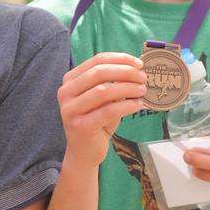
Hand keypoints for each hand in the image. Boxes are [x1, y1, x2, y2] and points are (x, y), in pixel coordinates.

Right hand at [57, 53, 146, 168]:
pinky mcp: (80, 126)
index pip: (96, 60)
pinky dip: (126, 106)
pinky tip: (138, 105)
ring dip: (127, 88)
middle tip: (143, 77)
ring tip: (142, 90)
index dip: (120, 59)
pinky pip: (107, 111)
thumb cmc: (97, 121)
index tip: (139, 63)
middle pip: (99, 73)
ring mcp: (70, 110)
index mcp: (70, 80)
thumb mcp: (104, 98)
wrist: (85, 151)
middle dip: (125, 72)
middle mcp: (66, 92)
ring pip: (103, 90)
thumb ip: (113, 82)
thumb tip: (137, 68)